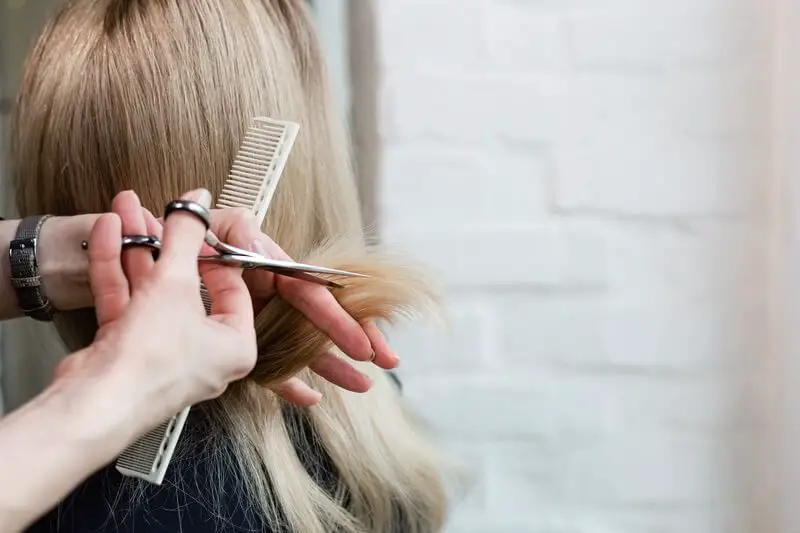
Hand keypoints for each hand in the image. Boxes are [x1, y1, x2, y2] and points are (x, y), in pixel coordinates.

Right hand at [53, 189, 256, 426]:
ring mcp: (162, 352)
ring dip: (137, 248)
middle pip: (187, 285)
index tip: (199, 227)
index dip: (214, 253)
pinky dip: (116, 269)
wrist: (95, 403)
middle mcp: (202, 352)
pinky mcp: (127, 351)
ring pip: (152, 290)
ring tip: (125, 212)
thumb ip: (186, 236)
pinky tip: (107, 235)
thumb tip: (196, 201)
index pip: (233, 288)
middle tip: (157, 212)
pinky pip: (127, 302)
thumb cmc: (151, 361)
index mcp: (234, 345)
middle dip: (166, 242)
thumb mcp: (175, 282)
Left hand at [139, 204, 398, 405]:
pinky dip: (287, 380)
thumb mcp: (211, 235)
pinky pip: (265, 364)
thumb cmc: (191, 243)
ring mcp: (254, 319)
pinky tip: (308, 397)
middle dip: (353, 338)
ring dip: (330, 363)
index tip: (360, 342)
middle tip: (385, 360)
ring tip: (360, 383)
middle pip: (315, 319)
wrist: (151, 274)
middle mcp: (266, 293)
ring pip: (298, 344)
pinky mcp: (237, 341)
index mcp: (266, 268)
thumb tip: (253, 233)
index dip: (336, 318)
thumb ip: (235, 232)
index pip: (307, 293)